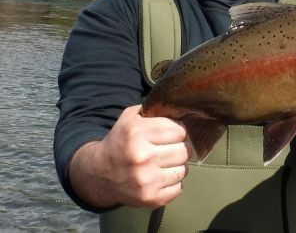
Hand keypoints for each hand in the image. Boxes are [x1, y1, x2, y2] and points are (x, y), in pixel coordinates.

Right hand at [69, 105, 191, 208]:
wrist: (100, 173)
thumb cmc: (121, 141)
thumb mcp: (131, 117)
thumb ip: (155, 109)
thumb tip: (182, 109)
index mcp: (137, 133)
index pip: (179, 131)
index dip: (178, 131)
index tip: (171, 134)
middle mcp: (141, 157)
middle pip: (184, 151)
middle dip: (180, 148)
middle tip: (170, 149)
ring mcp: (145, 180)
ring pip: (184, 170)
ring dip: (177, 166)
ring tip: (164, 163)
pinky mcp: (149, 198)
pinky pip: (178, 188)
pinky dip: (173, 183)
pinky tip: (161, 177)